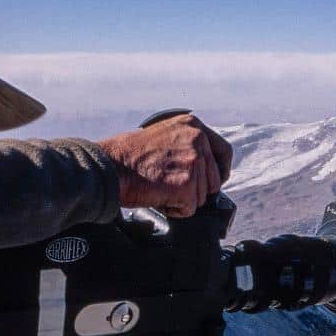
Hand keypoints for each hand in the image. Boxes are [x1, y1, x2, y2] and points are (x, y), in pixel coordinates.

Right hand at [97, 114, 232, 217]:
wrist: (111, 167)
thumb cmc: (128, 156)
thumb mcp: (163, 136)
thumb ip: (186, 145)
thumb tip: (203, 167)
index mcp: (193, 125)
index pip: (224, 151)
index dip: (220, 170)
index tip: (214, 180)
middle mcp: (198, 139)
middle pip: (215, 179)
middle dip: (196, 190)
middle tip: (171, 187)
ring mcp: (195, 162)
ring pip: (201, 196)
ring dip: (182, 199)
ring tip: (159, 187)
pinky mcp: (188, 184)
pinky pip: (189, 209)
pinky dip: (174, 209)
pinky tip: (158, 196)